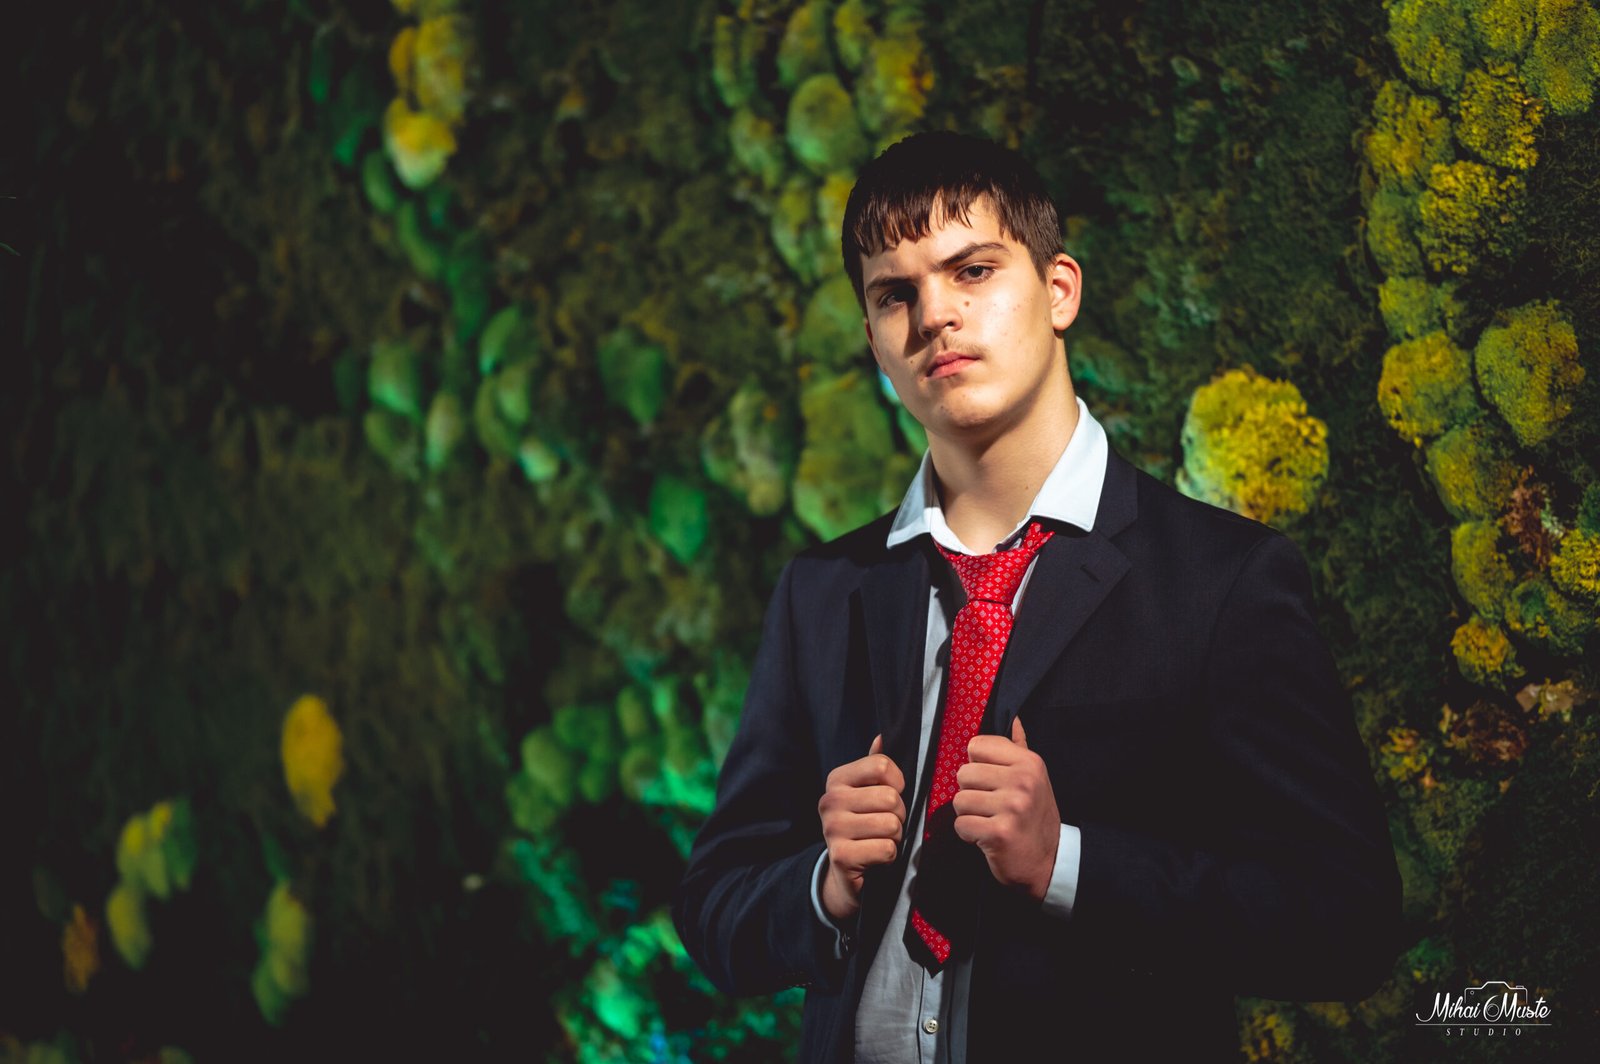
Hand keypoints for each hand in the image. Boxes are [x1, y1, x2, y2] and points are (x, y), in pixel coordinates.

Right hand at [818, 735, 905, 921]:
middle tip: (885, 825)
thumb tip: (883, 736)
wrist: (844, 872)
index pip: (882, 765)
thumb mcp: (866, 793)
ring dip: (895, 837)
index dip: (897, 783)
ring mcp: (832, 828)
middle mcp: (829, 800)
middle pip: (890, 797)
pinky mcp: (841, 855)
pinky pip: (887, 848)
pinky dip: (890, 855)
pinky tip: (875, 856)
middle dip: (898, 815)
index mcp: (836, 779)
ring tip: (880, 840)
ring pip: (891, 824)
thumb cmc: (863, 825)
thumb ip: (874, 766)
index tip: (890, 796)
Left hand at [953, 718, 1059, 901]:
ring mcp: (1012, 807)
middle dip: (970, 792)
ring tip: (989, 821)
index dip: (977, 765)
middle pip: (963, 773)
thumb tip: (1014, 720)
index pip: (977, 746)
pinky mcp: (999, 832)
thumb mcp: (1035, 778)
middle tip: (990, 806)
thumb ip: (1019, 748)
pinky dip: (968, 834)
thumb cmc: (1035, 817)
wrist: (1050, 861)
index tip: (991, 781)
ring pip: (959, 800)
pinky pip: (961, 825)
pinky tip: (986, 836)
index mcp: (1029, 763)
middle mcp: (1022, 781)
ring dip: (969, 815)